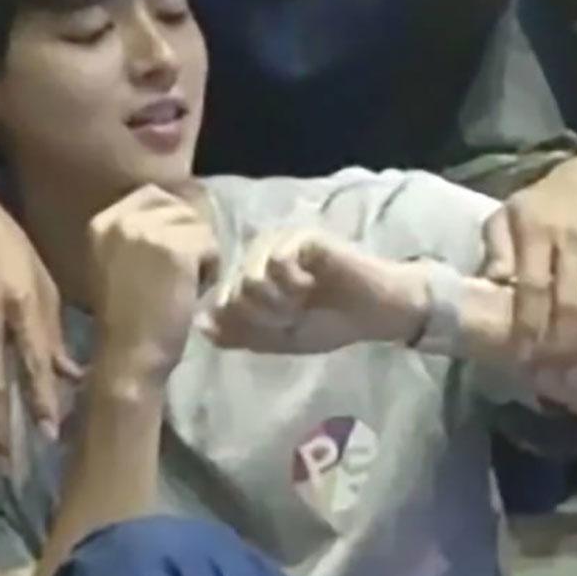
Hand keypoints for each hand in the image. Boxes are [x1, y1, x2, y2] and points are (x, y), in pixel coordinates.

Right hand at [89, 185, 220, 382]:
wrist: (128, 358)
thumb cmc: (126, 318)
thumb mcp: (116, 263)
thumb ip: (137, 233)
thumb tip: (180, 208)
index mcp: (103, 221)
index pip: (153, 195)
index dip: (171, 220)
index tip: (169, 254)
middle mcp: (121, 218)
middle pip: (178, 207)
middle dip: (186, 236)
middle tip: (176, 274)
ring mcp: (148, 231)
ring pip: (198, 225)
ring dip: (200, 254)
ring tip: (183, 284)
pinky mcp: (177, 249)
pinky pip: (210, 245)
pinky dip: (210, 269)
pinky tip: (193, 292)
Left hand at [202, 228, 427, 353]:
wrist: (375, 314)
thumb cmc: (328, 323)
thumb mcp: (278, 339)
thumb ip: (239, 333)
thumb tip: (201, 326)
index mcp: (249, 275)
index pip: (221, 305)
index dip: (249, 327)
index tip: (279, 328)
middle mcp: (259, 254)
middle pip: (233, 295)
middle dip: (265, 318)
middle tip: (294, 314)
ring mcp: (280, 241)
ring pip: (250, 280)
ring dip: (279, 303)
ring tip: (303, 299)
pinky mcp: (302, 236)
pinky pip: (277, 262)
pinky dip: (293, 284)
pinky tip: (311, 283)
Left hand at [481, 156, 576, 367]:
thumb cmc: (539, 206)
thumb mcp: (506, 214)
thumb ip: (496, 247)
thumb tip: (491, 282)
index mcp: (536, 230)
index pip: (533, 286)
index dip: (528, 324)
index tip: (522, 355)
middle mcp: (574, 242)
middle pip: (569, 303)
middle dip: (560, 345)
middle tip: (552, 374)